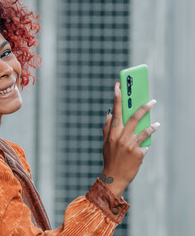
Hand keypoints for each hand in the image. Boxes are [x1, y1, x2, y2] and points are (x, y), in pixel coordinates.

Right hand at [101, 82, 159, 197]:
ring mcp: (130, 145)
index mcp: (112, 132)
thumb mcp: (105, 143)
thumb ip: (107, 128)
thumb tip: (109, 114)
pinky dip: (149, 140)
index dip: (117, 98)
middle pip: (134, 117)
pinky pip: (145, 143)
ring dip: (152, 125)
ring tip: (156, 123)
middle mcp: (121, 137)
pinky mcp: (138, 153)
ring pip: (144, 130)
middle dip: (144, 107)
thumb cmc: (110, 158)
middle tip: (152, 101)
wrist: (114, 177)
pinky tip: (151, 138)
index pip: (115, 111)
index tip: (119, 86)